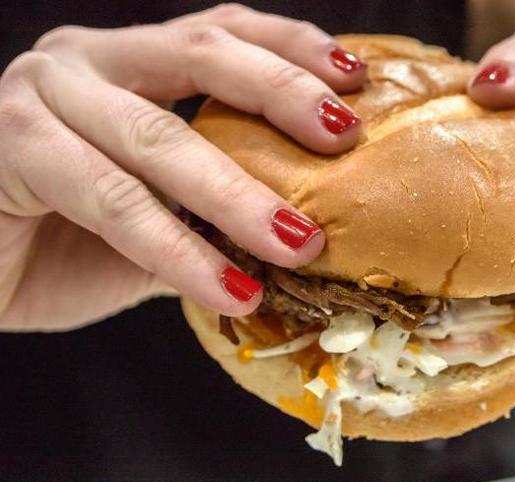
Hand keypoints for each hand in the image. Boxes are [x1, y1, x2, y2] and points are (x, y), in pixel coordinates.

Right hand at [0, 4, 365, 329]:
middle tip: (346, 140)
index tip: (356, 80)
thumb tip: (304, 237)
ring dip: (238, 195)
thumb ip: (214, 216)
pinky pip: (112, 201)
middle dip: (282, 95)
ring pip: (160, 135)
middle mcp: (89, 62)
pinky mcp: (9, 145)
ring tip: (300, 244)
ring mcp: (43, 95)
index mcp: (131, 63)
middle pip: (202, 54)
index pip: (222, 34)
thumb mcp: (160, 221)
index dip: (291, 49)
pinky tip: (230, 290)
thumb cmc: (65, 239)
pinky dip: (177, 250)